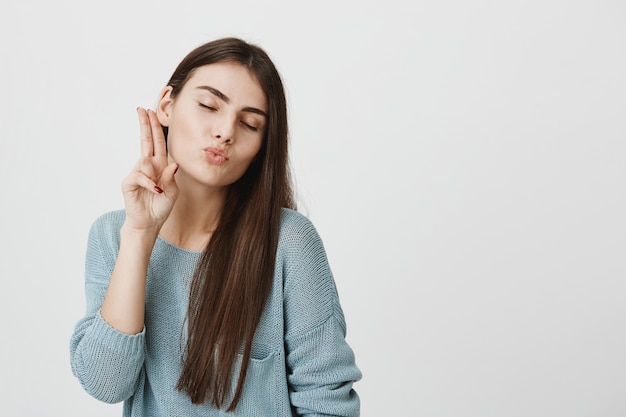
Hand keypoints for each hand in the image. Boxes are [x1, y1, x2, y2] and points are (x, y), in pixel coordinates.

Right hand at [121, 107, 178, 231]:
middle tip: (142, 109)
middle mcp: (147, 166)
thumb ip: (171, 178)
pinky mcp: (129, 182)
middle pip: (146, 141)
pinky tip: (154, 191)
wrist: (149, 223)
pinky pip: (140, 176)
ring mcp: (137, 173)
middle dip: (145, 125)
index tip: (151, 112)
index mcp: (159, 165)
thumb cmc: (161, 206)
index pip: (157, 142)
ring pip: (144, 161)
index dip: (155, 128)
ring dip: (153, 175)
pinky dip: (149, 183)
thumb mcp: (172, 191)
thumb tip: (173, 164)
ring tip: (157, 191)